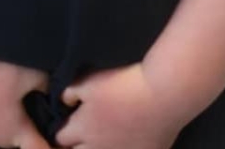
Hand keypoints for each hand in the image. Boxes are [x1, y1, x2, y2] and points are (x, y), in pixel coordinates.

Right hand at [0, 53, 52, 148]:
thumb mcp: (25, 74)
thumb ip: (47, 83)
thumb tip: (57, 90)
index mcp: (19, 133)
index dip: (55, 147)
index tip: (64, 141)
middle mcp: (1, 140)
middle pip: (25, 139)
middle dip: (35, 128)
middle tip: (43, 109)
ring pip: (6, 130)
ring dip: (13, 119)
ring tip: (17, 98)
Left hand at [57, 64, 180, 148]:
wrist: (163, 94)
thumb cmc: (123, 84)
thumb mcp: (88, 82)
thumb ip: (69, 93)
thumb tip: (64, 102)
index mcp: (84, 129)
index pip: (60, 139)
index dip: (61, 131)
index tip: (65, 124)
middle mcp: (100, 147)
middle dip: (76, 146)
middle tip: (81, 135)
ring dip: (97, 148)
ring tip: (102, 138)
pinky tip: (125, 141)